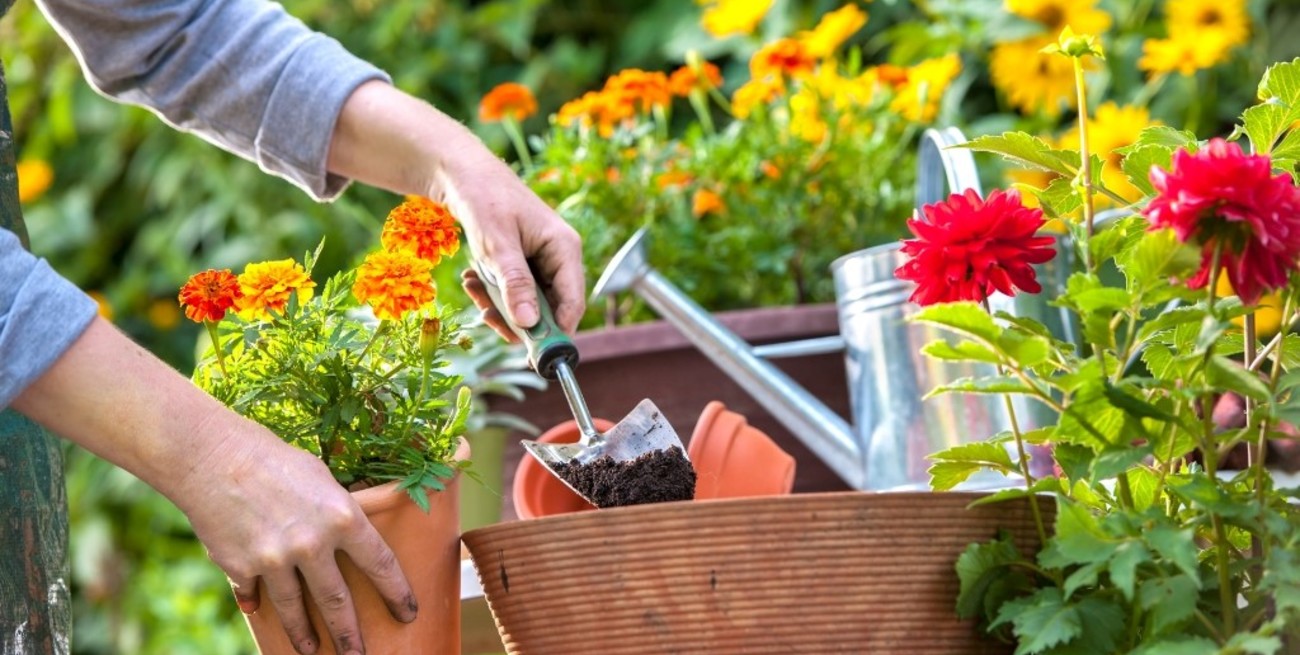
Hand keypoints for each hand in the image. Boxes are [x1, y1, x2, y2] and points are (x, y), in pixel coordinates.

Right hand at [13, 318, 415, 654]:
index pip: (381, 564)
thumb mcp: (321, 478)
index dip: (397, 593)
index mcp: (343, 517)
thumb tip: (350, 539)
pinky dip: (257, 604)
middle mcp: (312, 545)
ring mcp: (275, 560)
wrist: (213, 457)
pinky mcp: (242, 569)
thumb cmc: (274, 459)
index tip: (408, 613)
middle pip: (338, 602)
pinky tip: (258, 612)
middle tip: (360, 654)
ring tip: (313, 651)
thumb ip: (337, 513)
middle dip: (351, 635)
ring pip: (295, 610)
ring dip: (305, 636)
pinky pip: (255, 595)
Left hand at [325, 81, 586, 340]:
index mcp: (565, 248)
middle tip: (486, 316)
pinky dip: (493, 292)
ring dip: (499, 305)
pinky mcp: (525, 263)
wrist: (462, 174)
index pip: (573, 302)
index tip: (530, 353)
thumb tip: (530, 324)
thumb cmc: (484, 200)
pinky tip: (473, 279)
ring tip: (474, 288)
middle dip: (517, 317)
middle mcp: (560, 257)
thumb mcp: (497, 246)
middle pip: (549, 308)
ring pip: (528, 303)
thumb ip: (516, 284)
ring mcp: (542, 261)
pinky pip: (514, 292)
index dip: (555, 331)